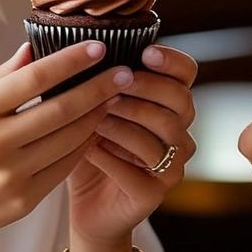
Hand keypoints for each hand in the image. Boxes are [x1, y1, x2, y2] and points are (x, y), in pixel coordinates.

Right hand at [0, 40, 131, 251]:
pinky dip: (82, 147)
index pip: (35, 77)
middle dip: (99, 89)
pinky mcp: (21, 201)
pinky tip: (93, 131)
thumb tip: (33, 49)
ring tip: (114, 100)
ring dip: (97, 117)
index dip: (72, 61)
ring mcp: (9, 175)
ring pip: (70, 139)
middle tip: (125, 74)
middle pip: (62, 108)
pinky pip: (64, 168)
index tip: (100, 48)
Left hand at [68, 44, 197, 244]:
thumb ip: (89, 79)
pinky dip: (111, 157)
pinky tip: (87, 150)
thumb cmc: (88, 148)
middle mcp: (178, 132)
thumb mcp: (87, 109)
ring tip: (93, 119)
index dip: (171, 61)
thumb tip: (64, 45)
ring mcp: (171, 165)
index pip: (186, 74)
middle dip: (146, 89)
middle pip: (181, 102)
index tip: (144, 53)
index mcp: (167, 105)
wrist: (85, 205)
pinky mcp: (155, 194)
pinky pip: (139, 170)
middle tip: (112, 87)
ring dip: (125, 122)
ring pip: (161, 135)